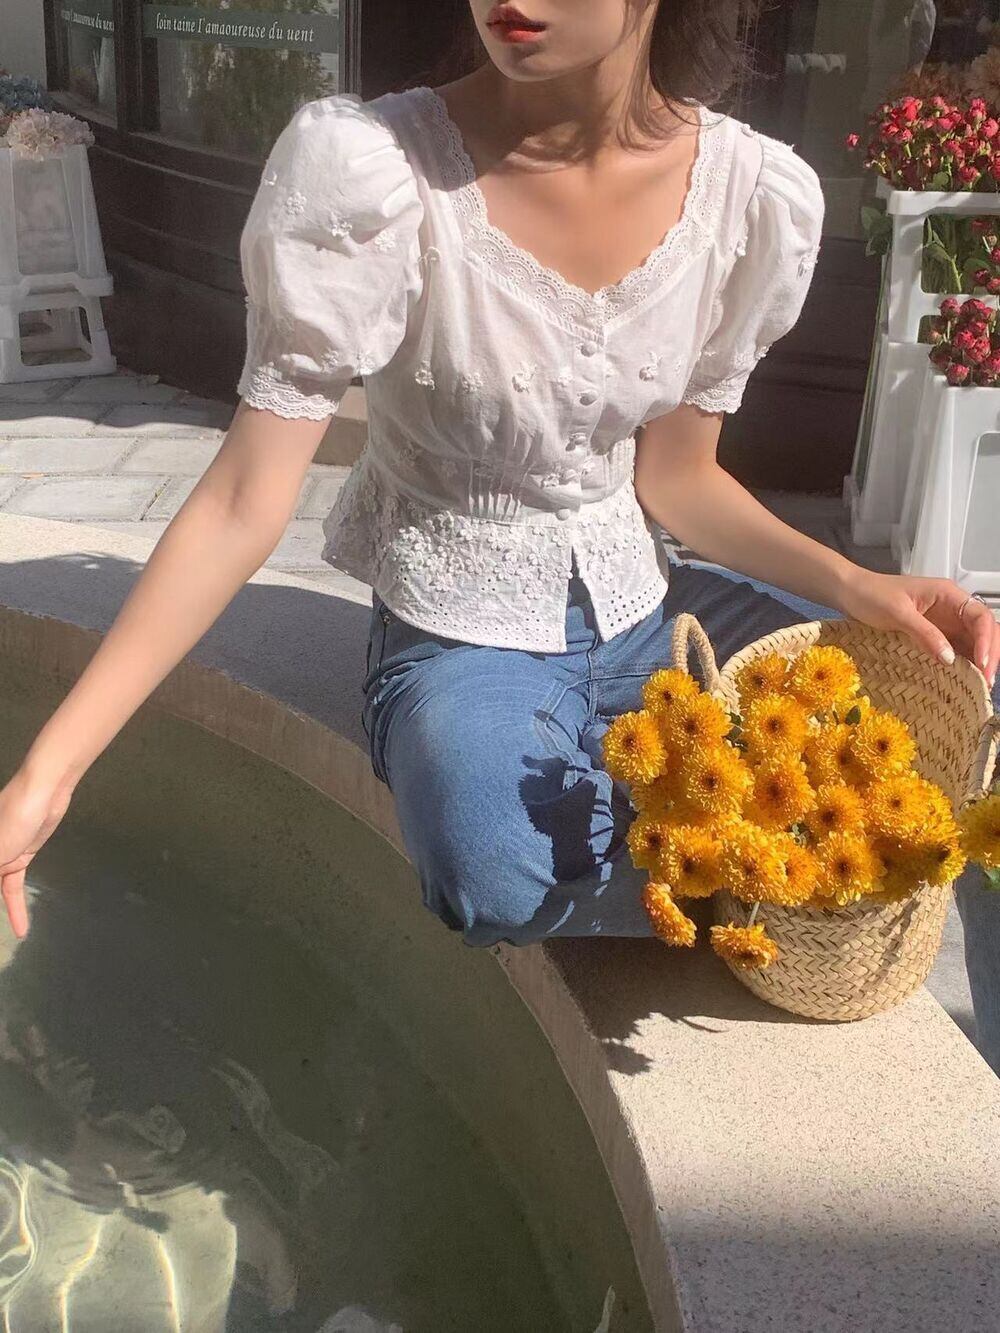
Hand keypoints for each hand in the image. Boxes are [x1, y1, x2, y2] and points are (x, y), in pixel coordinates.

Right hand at [0, 767, 74, 938]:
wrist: (45, 791)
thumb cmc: (15, 814)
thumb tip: (0, 882)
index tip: (4, 931)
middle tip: (2, 938)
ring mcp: (1, 856)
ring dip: (4, 909)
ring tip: (10, 934)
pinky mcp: (19, 857)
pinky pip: (12, 887)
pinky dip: (16, 907)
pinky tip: (21, 927)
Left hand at [839, 571, 998, 686]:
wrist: (850, 593)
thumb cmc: (871, 594)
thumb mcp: (898, 613)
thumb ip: (925, 633)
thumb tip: (950, 658)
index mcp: (948, 594)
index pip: (980, 616)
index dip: (986, 639)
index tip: (982, 662)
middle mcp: (951, 609)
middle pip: (983, 631)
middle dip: (988, 655)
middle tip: (985, 682)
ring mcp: (944, 623)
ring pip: (972, 643)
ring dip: (978, 663)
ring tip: (978, 687)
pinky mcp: (933, 636)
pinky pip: (954, 651)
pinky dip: (961, 665)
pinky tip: (962, 681)